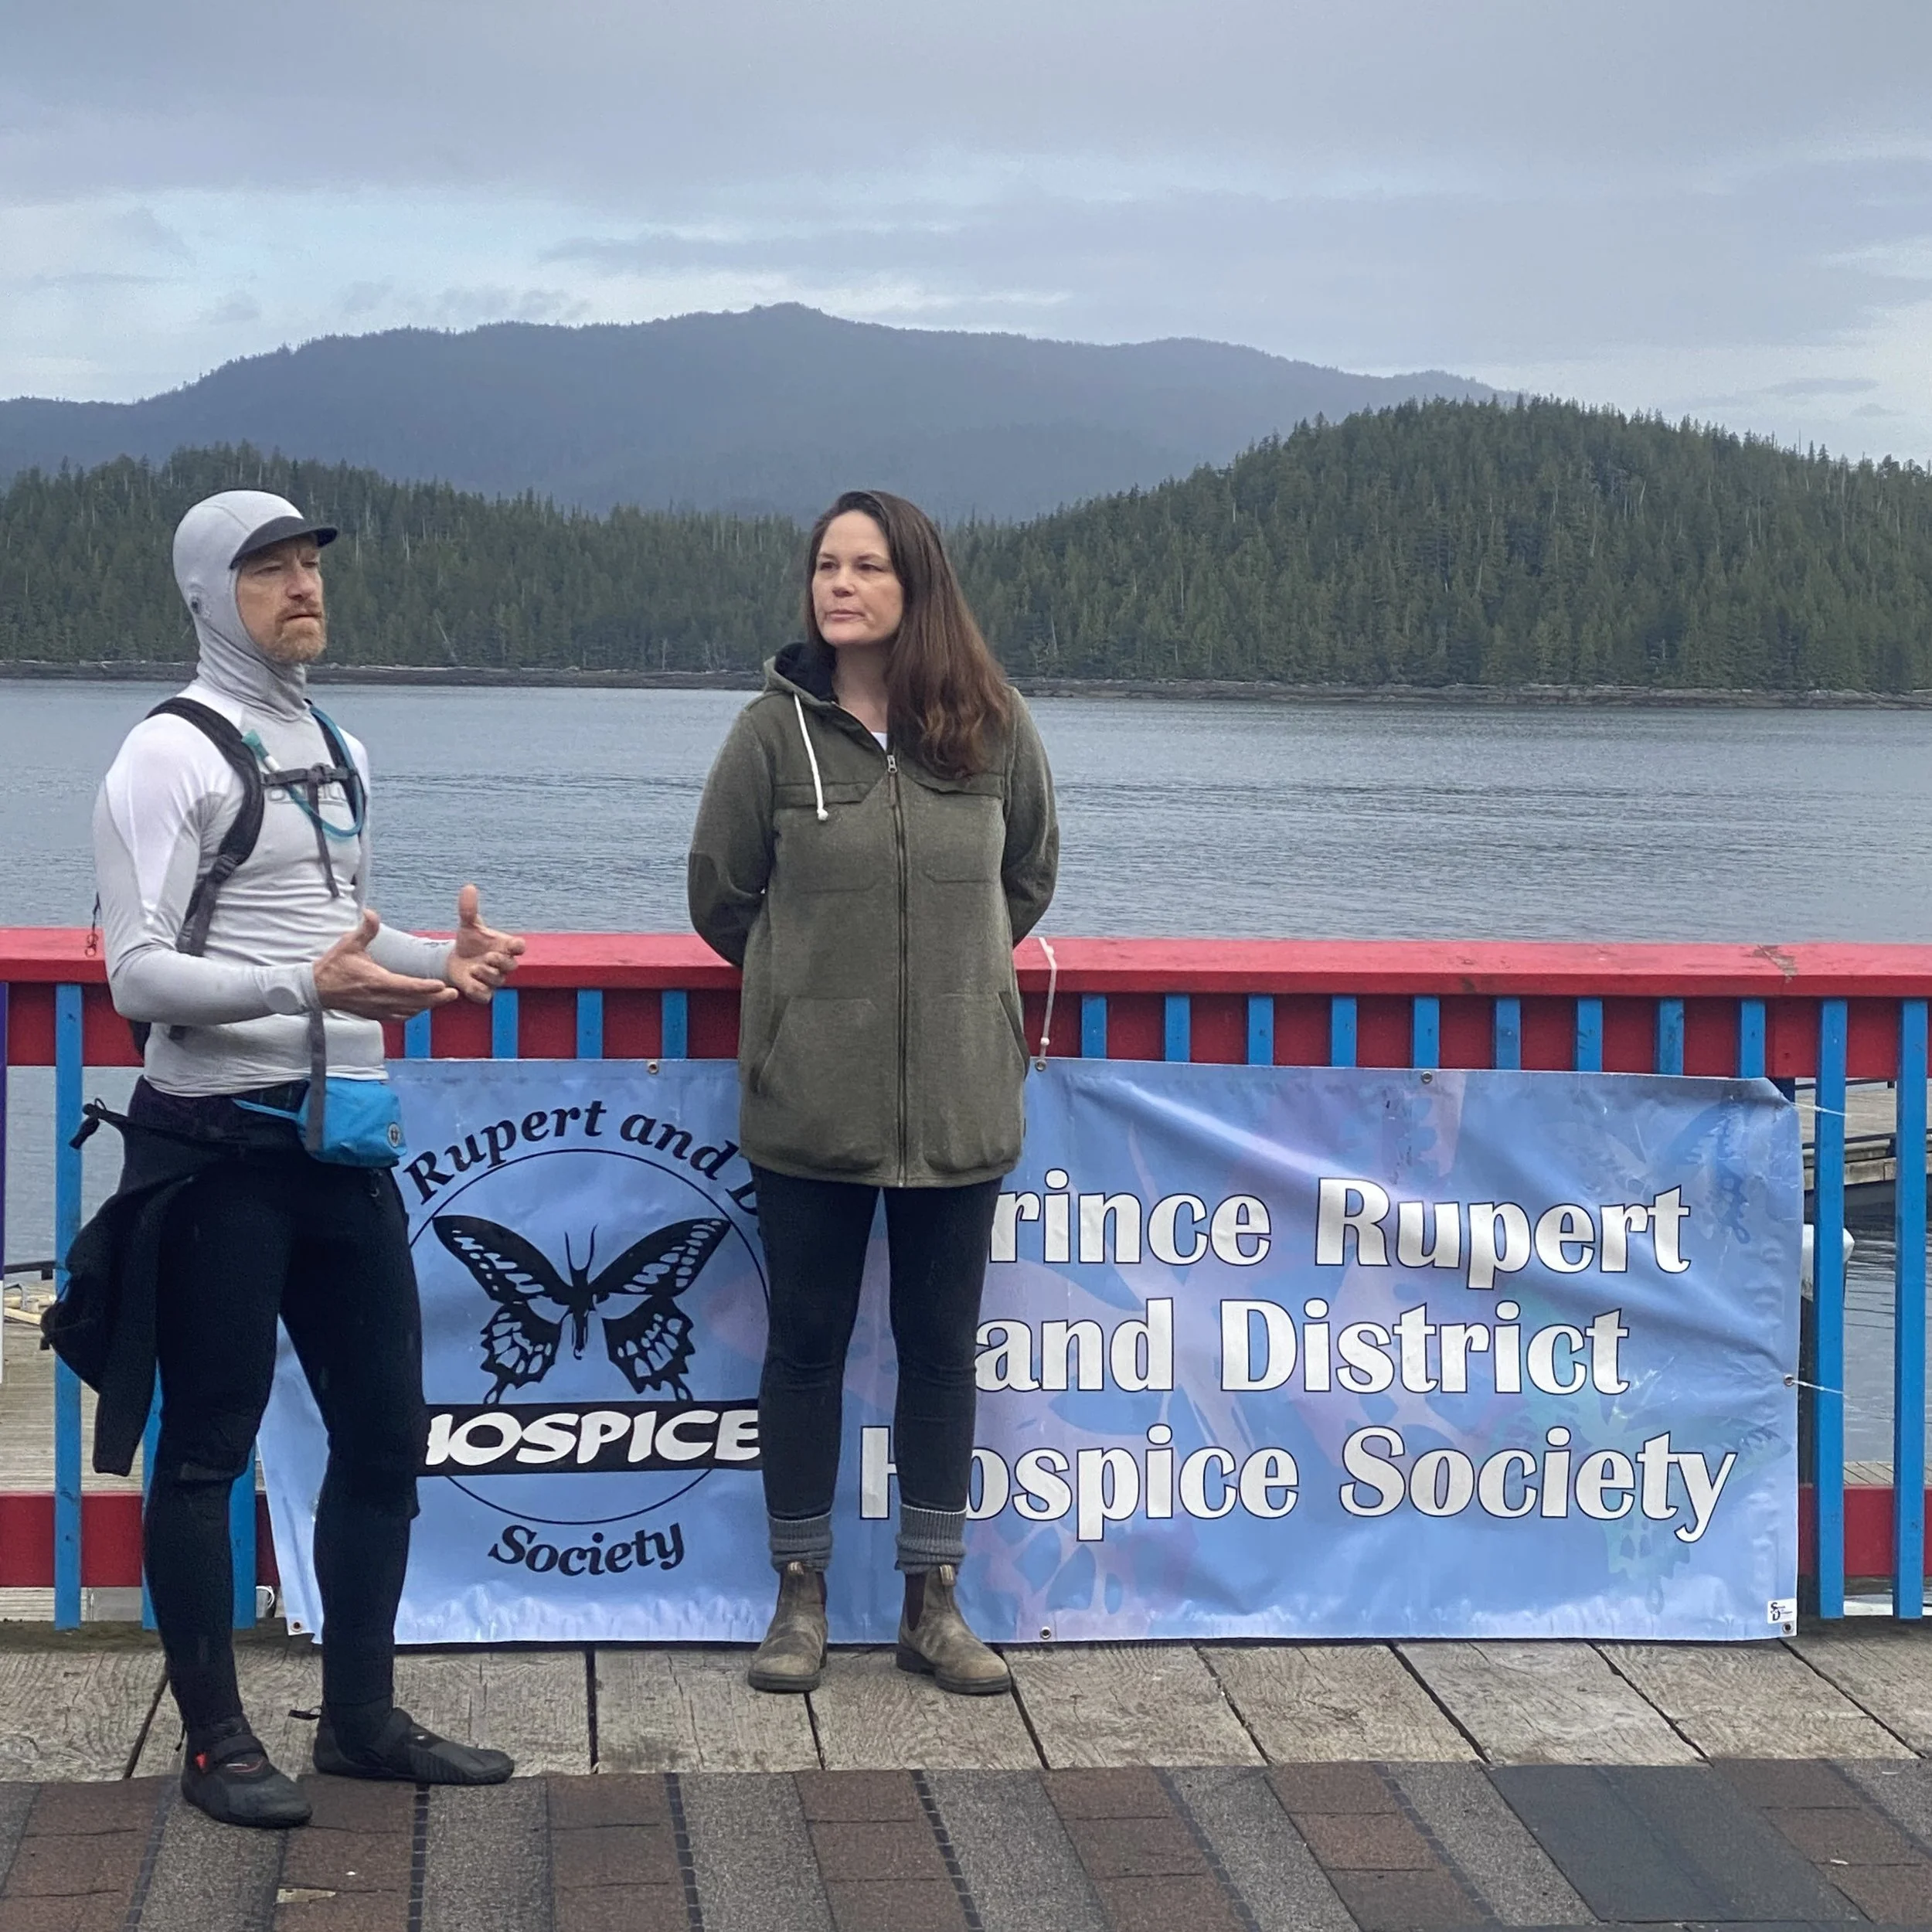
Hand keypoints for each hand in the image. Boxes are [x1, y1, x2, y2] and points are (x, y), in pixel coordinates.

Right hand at [313, 909, 459, 1020]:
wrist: (316, 988)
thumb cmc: (333, 965)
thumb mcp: (348, 944)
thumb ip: (365, 930)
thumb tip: (371, 913)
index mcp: (375, 981)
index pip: (407, 986)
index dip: (426, 987)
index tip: (442, 985)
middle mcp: (378, 998)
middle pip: (413, 1002)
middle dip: (436, 999)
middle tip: (454, 994)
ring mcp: (376, 1009)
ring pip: (408, 1011)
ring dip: (427, 1007)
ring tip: (443, 1000)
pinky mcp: (373, 1014)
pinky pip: (398, 1017)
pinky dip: (412, 1013)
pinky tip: (421, 1008)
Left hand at [445, 883, 525, 1004]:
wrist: (454, 961)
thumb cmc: (468, 941)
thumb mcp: (468, 925)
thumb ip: (469, 909)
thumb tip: (468, 887)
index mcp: (504, 947)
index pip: (519, 947)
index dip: (518, 947)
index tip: (513, 945)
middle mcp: (502, 964)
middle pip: (511, 966)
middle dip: (501, 962)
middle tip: (488, 956)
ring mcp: (494, 979)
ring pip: (497, 980)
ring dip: (487, 974)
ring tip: (474, 968)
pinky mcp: (482, 992)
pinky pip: (485, 995)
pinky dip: (478, 990)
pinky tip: (469, 982)